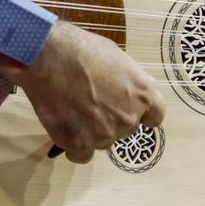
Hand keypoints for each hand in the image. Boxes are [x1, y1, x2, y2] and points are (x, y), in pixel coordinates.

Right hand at [5, 21, 166, 163]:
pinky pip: (82, 156)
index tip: (129, 110)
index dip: (142, 114)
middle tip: (91, 104)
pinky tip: (67, 131)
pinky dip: (75, 147)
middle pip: (126, 129)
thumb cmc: (82, 49)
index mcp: (142, 95)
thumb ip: (132, 79)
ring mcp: (105, 133)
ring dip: (92, 132)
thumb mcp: (118, 57)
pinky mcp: (80, 143)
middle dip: (112, 119)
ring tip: (73, 110)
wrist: (49, 56)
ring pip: (103, 141)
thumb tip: (142, 87)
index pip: (155, 116)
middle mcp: (129, 118)